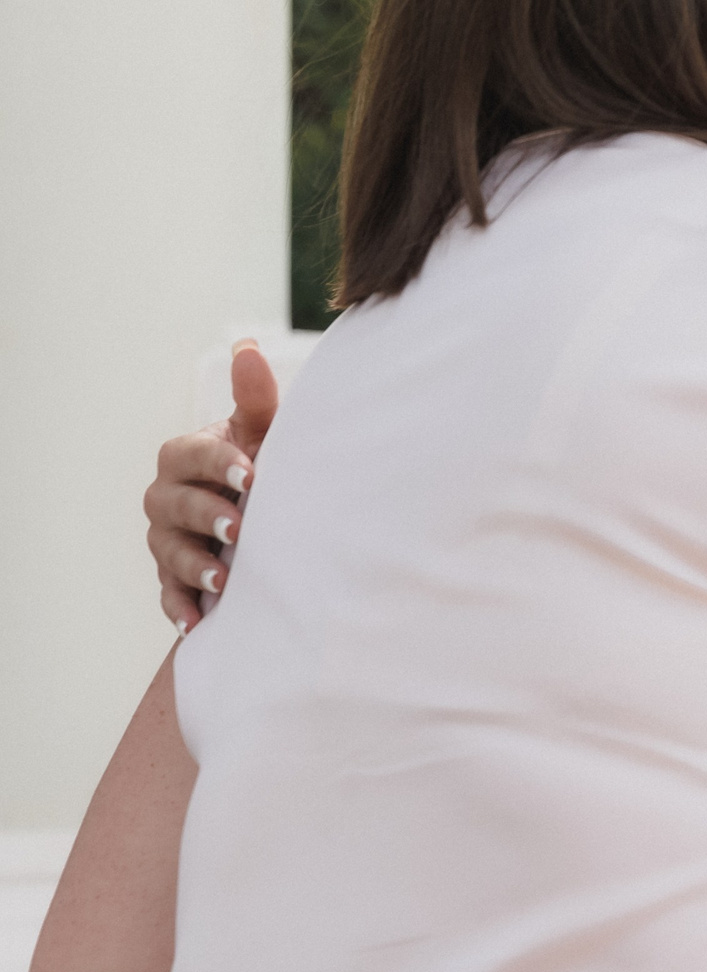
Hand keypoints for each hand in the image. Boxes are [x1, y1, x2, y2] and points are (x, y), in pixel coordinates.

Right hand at [143, 342, 278, 630]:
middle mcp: (169, 497)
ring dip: (194, 565)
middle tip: (241, 526)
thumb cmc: (267, 464)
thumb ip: (256, 398)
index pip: (190, 455)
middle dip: (206, 514)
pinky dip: (182, 608)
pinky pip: (169, 595)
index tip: (252, 472)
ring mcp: (169, 540)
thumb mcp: (265, 433)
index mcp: (188, 456)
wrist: (273, 516)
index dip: (218, 462)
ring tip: (224, 579)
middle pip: (172, 504)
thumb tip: (247, 348)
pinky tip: (199, 622)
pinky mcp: (176, 578)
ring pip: (168, 551)